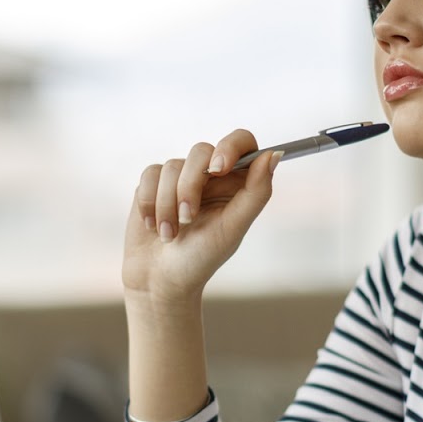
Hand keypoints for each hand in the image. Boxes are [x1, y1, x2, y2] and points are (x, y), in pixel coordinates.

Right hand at [122, 129, 278, 301]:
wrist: (160, 279)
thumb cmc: (201, 258)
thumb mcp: (233, 229)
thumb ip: (256, 193)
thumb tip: (274, 154)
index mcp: (237, 182)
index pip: (241, 142)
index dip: (229, 147)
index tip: (217, 169)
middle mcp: (210, 175)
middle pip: (200, 151)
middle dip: (190, 185)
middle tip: (187, 217)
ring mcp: (180, 178)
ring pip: (171, 166)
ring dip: (167, 204)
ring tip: (169, 235)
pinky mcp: (153, 183)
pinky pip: (149, 174)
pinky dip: (149, 203)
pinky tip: (153, 226)